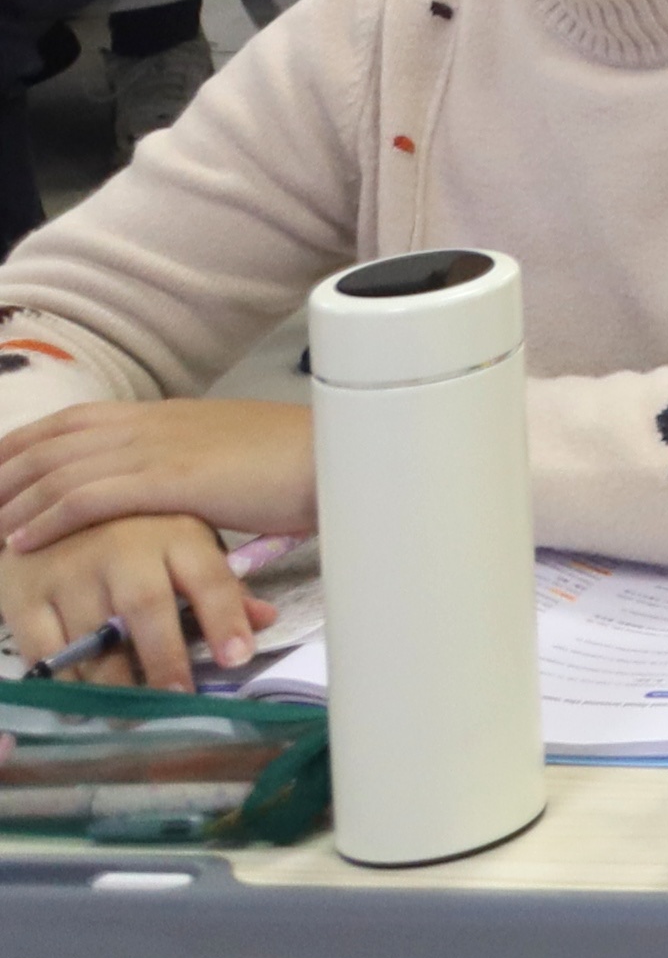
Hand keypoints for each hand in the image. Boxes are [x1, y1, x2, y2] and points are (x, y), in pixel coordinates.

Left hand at [0, 396, 318, 555]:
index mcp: (167, 415)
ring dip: (11, 500)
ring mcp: (159, 448)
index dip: (25, 444)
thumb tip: (171, 490)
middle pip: (53, 441)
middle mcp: (153, 423)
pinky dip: (44, 518)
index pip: (74, 423)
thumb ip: (192, 467)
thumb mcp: (234, 457)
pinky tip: (20, 541)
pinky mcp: (170, 479)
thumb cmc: (302, 463)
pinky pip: (87, 497)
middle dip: (4, 472)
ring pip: (60, 469)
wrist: (344, 457)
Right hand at [0, 510, 262, 684]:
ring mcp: (70, 570)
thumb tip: (266, 621)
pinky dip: (63, 684)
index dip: (226, 618)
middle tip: (178, 700)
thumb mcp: (180, 543)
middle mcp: (122, 547)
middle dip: (164, 659)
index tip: (238, 658)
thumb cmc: (129, 533)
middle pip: (146, 606)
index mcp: (174, 533)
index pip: (208, 576)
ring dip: (113, 684)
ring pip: (92, 636)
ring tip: (131, 714)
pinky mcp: (24, 595)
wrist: (43, 512)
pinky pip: (44, 651)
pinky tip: (81, 707)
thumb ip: (219, 585)